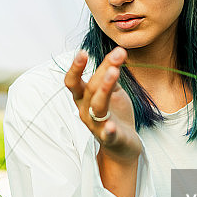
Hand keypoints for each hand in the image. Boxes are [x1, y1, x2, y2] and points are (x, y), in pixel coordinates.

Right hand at [64, 48, 140, 163]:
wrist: (123, 144)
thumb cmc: (115, 114)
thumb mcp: (113, 91)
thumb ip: (110, 74)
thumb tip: (117, 53)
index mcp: (83, 98)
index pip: (73, 82)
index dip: (76, 68)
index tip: (83, 52)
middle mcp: (85, 110)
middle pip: (89, 89)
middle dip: (102, 71)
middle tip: (117, 55)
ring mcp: (96, 125)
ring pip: (97, 106)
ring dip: (105, 89)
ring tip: (114, 72)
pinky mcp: (110, 138)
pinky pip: (107, 134)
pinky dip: (108, 130)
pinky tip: (111, 125)